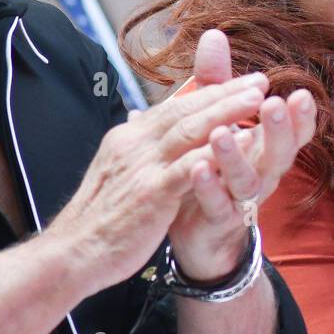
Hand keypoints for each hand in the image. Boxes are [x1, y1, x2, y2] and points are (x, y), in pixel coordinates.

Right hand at [46, 69, 272, 291]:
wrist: (71, 253)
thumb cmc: (99, 219)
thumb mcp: (118, 173)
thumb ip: (138, 149)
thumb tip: (144, 124)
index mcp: (129, 138)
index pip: (173, 107)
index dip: (209, 92)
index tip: (240, 82)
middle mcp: (135, 144)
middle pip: (185, 109)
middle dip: (225, 91)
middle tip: (261, 79)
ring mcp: (142, 167)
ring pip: (189, 130)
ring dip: (226, 111)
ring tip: (257, 99)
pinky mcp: (151, 193)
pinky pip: (188, 167)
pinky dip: (216, 152)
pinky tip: (243, 142)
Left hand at [165, 30, 316, 280]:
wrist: (200, 229)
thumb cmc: (216, 166)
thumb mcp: (218, 117)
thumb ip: (218, 80)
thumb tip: (213, 34)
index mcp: (267, 147)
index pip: (294, 131)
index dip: (302, 116)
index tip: (301, 94)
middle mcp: (263, 173)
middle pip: (281, 153)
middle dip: (280, 129)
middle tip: (277, 104)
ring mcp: (243, 199)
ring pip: (248, 179)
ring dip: (235, 155)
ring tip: (222, 133)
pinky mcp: (219, 220)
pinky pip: (218, 204)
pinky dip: (209, 187)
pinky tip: (197, 167)